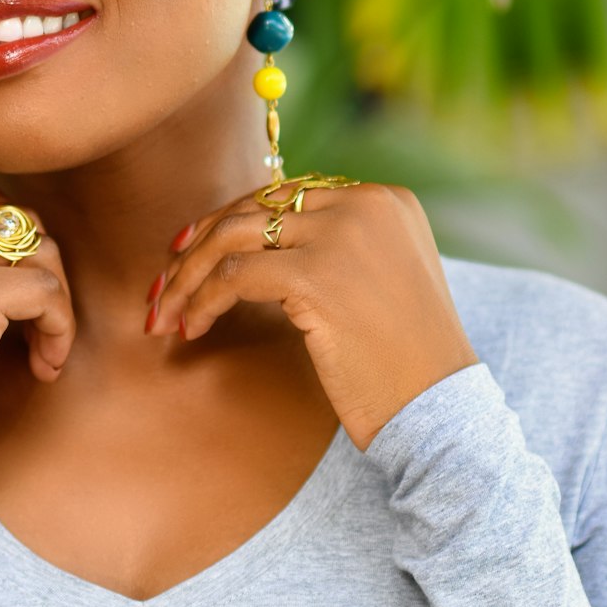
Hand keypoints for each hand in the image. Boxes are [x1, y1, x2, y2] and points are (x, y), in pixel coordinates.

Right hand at [0, 170, 75, 474]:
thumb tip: (19, 218)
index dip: (8, 243)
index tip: (9, 297)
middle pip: (13, 216)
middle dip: (36, 269)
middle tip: (34, 326)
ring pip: (38, 249)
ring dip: (53, 302)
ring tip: (40, 349)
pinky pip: (47, 289)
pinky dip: (59, 328)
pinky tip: (43, 366)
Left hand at [146, 178, 479, 451]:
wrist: (441, 411)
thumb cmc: (406, 360)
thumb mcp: (383, 278)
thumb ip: (337, 244)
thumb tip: (256, 237)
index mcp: (384, 198)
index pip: (286, 195)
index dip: (232, 220)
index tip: (193, 249)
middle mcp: (364, 204)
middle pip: (255, 207)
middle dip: (201, 242)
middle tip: (166, 281)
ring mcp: (340, 236)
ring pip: (234, 235)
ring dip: (189, 273)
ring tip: (165, 312)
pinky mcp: (316, 276)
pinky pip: (234, 276)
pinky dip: (203, 300)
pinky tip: (192, 328)